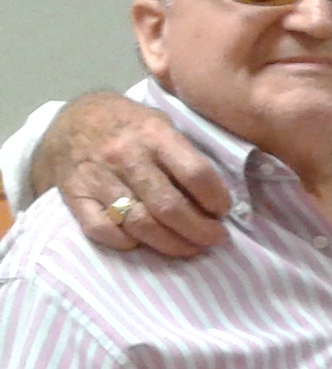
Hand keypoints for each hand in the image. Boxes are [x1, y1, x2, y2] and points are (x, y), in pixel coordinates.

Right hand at [34, 92, 231, 256]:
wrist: (71, 119)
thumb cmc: (129, 124)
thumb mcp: (162, 122)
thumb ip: (185, 153)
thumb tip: (217, 194)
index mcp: (155, 134)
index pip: (195, 174)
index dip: (216, 199)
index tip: (223, 211)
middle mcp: (125, 156)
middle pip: (169, 207)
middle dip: (200, 231)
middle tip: (216, 239)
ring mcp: (98, 177)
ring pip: (139, 223)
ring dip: (171, 244)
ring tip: (190, 248)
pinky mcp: (74, 194)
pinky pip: (102, 230)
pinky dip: (126, 242)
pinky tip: (142, 242)